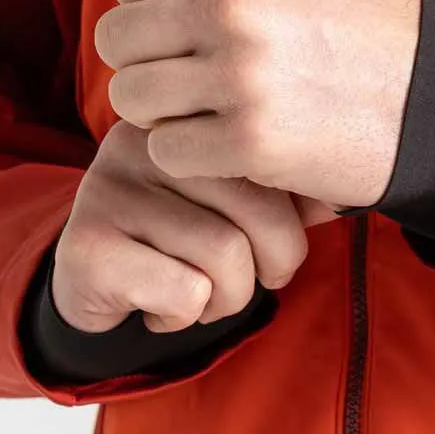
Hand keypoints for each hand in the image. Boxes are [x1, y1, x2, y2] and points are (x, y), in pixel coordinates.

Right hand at [53, 120, 329, 333]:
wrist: (98, 285)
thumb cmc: (184, 239)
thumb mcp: (241, 206)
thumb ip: (290, 188)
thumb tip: (347, 192)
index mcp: (191, 117)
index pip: (278, 164)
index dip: (288, 228)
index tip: (268, 250)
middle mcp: (146, 137)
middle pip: (260, 210)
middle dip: (269, 268)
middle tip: (239, 282)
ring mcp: (110, 184)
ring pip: (225, 255)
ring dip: (225, 299)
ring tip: (195, 294)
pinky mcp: (87, 241)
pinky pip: (184, 291)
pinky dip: (183, 316)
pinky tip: (157, 306)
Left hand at [95, 0, 421, 207]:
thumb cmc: (365, 30)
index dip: (149, 13)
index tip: (186, 37)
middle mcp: (237, 5)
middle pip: (118, 39)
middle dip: (146, 64)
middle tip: (190, 83)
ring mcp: (244, 75)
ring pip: (131, 98)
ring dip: (161, 115)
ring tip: (206, 116)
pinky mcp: (252, 142)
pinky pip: (166, 152)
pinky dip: (189, 158)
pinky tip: (226, 149)